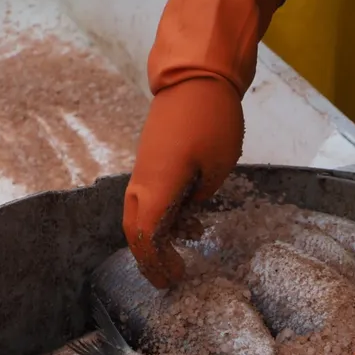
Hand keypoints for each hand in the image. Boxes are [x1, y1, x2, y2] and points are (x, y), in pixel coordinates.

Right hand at [123, 77, 242, 287]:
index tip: (173, 278)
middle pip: (135, 229)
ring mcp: (144, 169)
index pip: (146, 235)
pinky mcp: (151, 161)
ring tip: (184, 250)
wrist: (195, 76)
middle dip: (150, 257)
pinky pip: (149, 197)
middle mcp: (143, 180)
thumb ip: (200, 195)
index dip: (156, 262)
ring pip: (140, 214)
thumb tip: (189, 209)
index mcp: (158, 184)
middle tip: (171, 276)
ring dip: (158, 237)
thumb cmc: (212, 119)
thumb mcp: (219, 166)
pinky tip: (189, 219)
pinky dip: (163, 215)